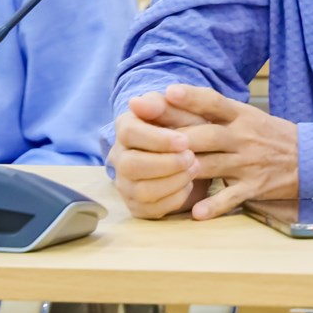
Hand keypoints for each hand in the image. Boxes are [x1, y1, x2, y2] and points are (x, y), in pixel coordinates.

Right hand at [106, 91, 209, 218]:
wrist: (194, 150)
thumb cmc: (184, 126)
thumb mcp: (179, 110)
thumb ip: (162, 104)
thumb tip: (136, 102)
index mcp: (125, 127)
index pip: (129, 133)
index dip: (157, 139)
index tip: (184, 141)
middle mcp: (119, 157)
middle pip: (130, 165)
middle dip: (165, 163)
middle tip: (192, 157)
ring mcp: (125, 184)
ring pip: (140, 190)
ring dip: (173, 181)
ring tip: (194, 169)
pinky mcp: (137, 205)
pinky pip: (151, 210)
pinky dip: (175, 198)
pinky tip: (189, 185)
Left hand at [164, 84, 299, 219]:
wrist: (310, 158)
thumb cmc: (267, 134)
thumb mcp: (247, 115)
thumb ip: (213, 110)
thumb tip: (169, 97)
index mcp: (241, 115)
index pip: (213, 102)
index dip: (191, 97)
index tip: (168, 92)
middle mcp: (243, 136)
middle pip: (206, 134)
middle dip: (175, 137)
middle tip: (146, 137)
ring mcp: (248, 162)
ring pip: (212, 165)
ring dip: (187, 169)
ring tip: (161, 174)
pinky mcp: (255, 186)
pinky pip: (232, 197)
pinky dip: (214, 206)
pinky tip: (196, 213)